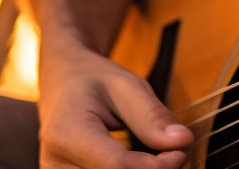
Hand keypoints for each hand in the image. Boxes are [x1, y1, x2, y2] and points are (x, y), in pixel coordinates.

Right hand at [37, 32, 192, 168]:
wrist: (62, 81)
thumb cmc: (94, 79)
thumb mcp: (127, 85)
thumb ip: (152, 117)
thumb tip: (182, 142)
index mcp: (66, 133)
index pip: (117, 166)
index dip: (157, 166)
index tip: (182, 151)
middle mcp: (56, 164)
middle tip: (174, 151)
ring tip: (157, 155)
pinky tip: (140, 163)